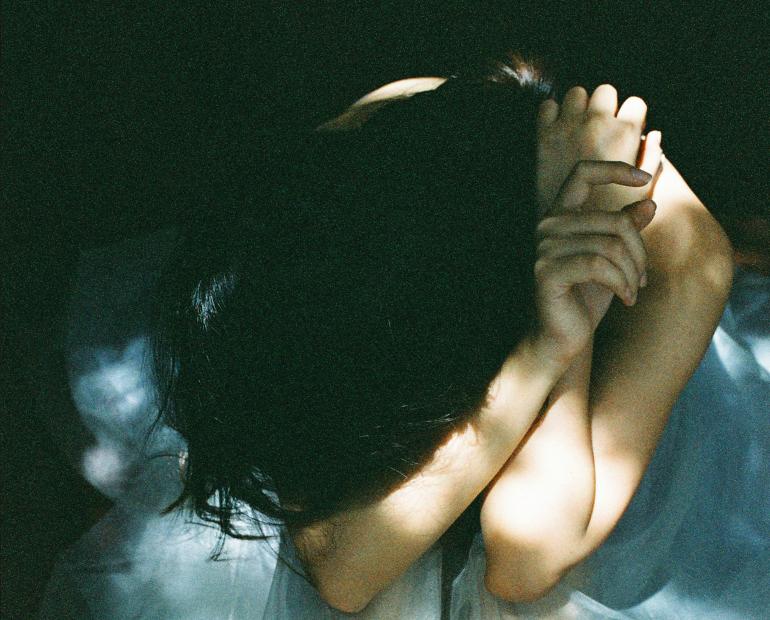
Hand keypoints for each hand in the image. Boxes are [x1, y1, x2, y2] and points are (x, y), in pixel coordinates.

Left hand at [537, 85, 659, 215]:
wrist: (571, 236)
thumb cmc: (611, 217)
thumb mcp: (642, 192)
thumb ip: (650, 160)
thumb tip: (653, 135)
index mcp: (626, 134)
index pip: (635, 103)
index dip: (631, 116)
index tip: (624, 129)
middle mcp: (598, 124)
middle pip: (605, 91)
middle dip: (604, 106)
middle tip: (599, 124)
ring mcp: (569, 127)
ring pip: (576, 93)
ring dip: (578, 105)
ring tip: (577, 124)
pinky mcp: (544, 137)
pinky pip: (547, 107)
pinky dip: (551, 114)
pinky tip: (556, 129)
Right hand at [537, 85, 663, 325]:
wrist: (560, 339)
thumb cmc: (583, 300)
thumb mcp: (611, 261)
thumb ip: (624, 231)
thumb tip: (649, 205)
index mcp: (559, 217)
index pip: (582, 173)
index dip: (614, 169)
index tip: (643, 179)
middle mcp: (547, 227)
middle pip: (614, 220)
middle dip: (639, 252)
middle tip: (643, 279)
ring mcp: (544, 248)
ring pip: (611, 245)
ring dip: (632, 273)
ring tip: (633, 292)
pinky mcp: (547, 271)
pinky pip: (600, 265)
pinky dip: (622, 284)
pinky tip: (627, 300)